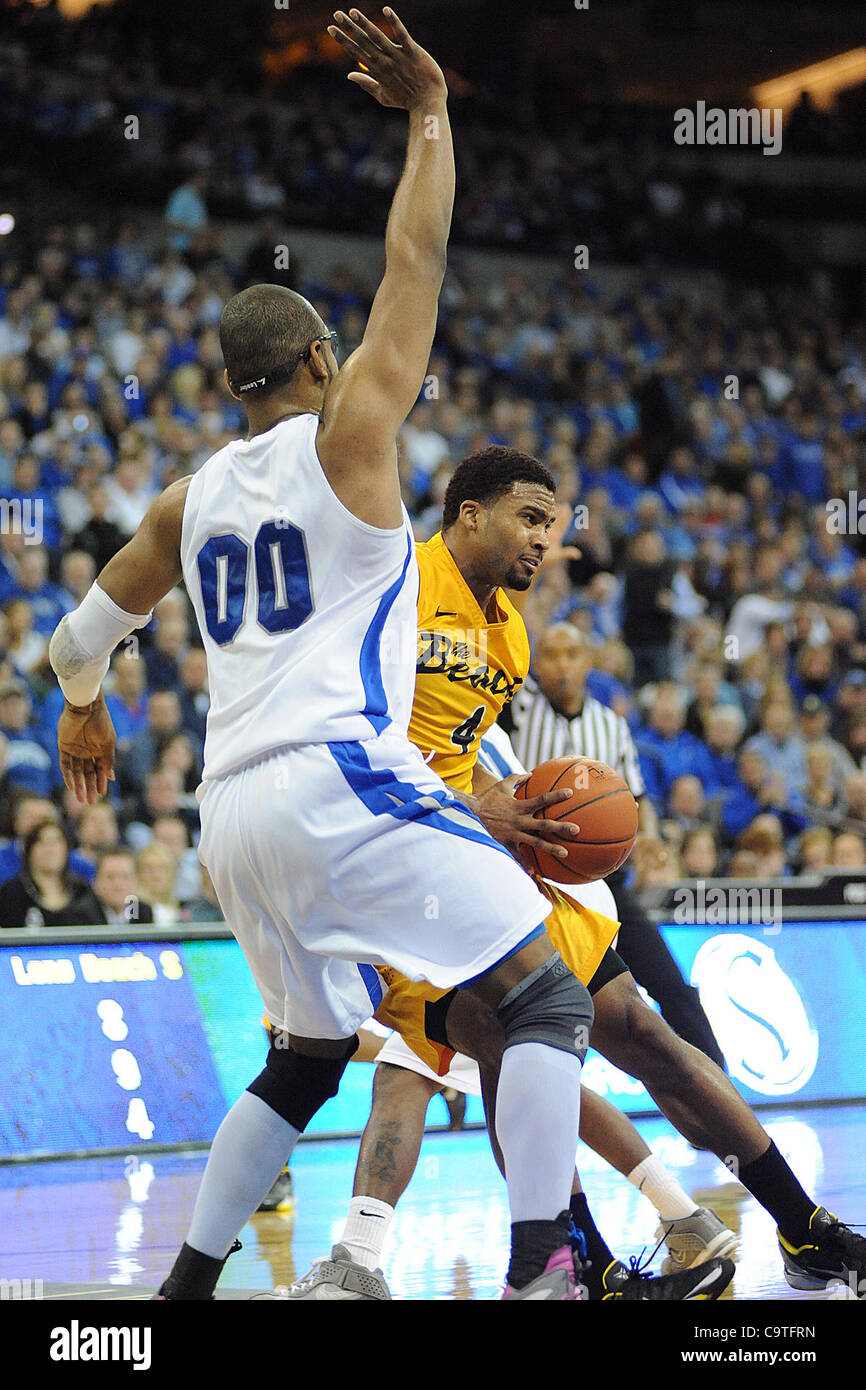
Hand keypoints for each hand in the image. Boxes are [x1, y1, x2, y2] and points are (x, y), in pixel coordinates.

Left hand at [58, 691, 116, 803]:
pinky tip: (72, 787)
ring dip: (79, 786)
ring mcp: (75, 749)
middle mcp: (87, 751)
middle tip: (90, 803)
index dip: (101, 782)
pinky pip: (65, 764)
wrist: (86, 707)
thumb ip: (108, 761)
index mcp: (100, 750)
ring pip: (76, 772)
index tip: (102, 795)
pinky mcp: (64, 746)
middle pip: (88, 774)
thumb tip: (111, 777)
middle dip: (90, 788)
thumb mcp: (108, 744)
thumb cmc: (101, 723)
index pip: (100, 770)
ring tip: (81, 800)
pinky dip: (68, 776)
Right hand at [328, 8, 446, 109]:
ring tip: (353, 12)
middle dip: (349, 28)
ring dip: (365, 24)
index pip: (356, 52)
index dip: (343, 40)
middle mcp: (385, 62)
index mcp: (377, 71)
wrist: (428, 103)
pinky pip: (402, 34)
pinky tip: (386, 10)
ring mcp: (398, 56)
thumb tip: (349, 75)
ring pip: (378, 37)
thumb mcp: (383, 96)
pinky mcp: (412, 52)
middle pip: (363, 42)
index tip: (331, 29)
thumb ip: (367, 84)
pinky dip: (394, 22)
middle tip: (336, 14)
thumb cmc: (406, 101)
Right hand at [475, 774, 580, 861]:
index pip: (541, 799)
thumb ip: (517, 778)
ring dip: (550, 848)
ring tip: (565, 853)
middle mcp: (519, 821)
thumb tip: (531, 774)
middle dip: (561, 827)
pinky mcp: (506, 843)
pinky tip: (534, 872)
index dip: (556, 796)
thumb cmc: (487, 798)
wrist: (470, 813)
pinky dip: (524, 863)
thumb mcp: (502, 785)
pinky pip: (517, 855)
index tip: (570, 793)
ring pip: (535, 842)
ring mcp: (513, 833)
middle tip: (576, 830)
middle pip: (544, 825)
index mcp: (520, 806)